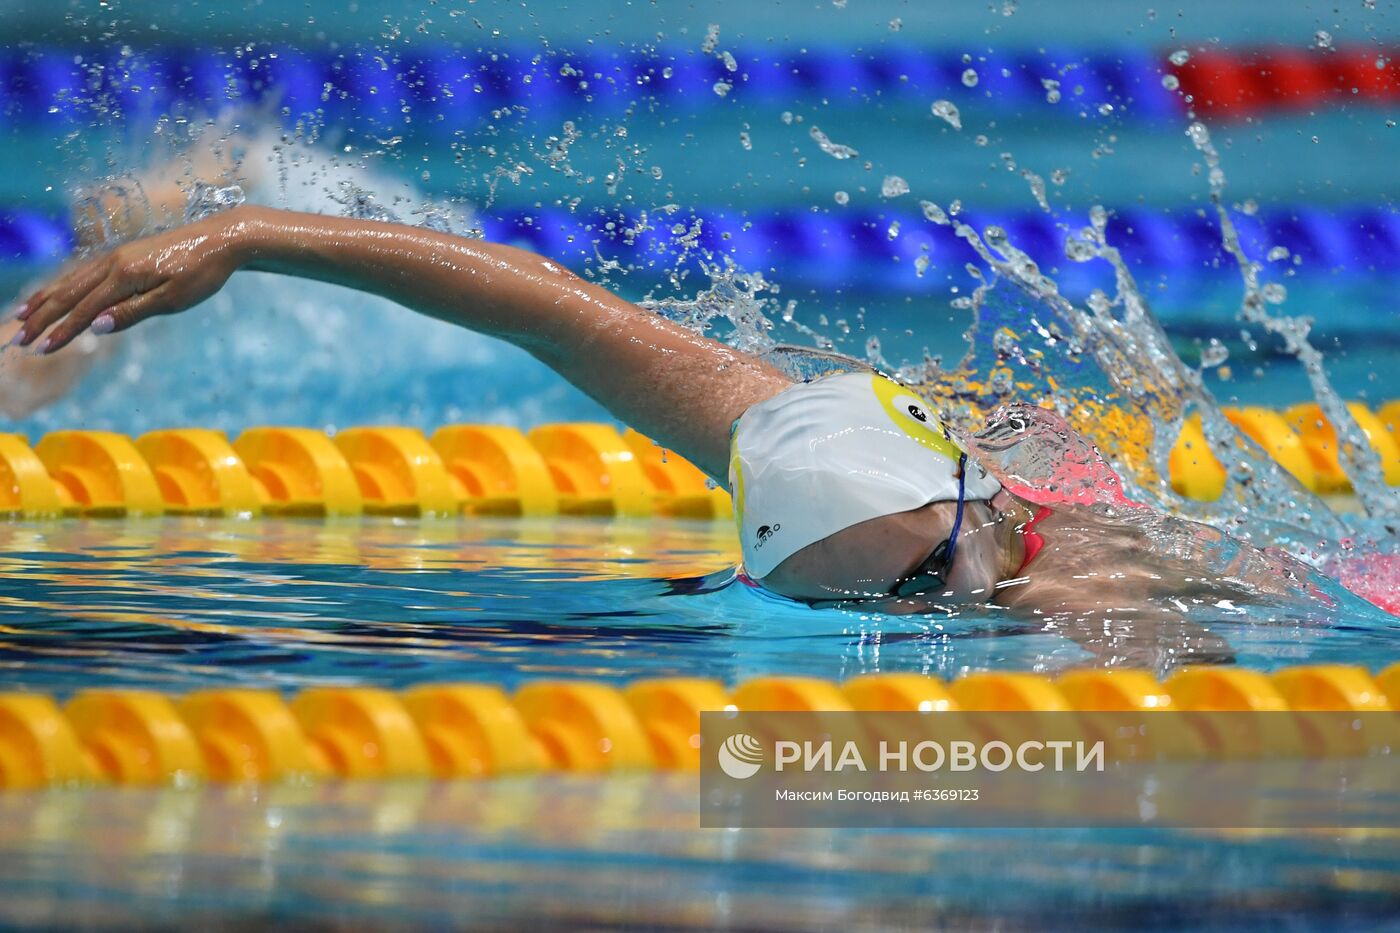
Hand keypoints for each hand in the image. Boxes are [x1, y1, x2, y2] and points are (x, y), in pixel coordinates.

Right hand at [10, 207, 254, 354]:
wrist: (222, 238)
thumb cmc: (203, 273)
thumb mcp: (173, 300)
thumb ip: (133, 313)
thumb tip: (95, 326)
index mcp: (124, 276)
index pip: (85, 310)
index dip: (62, 332)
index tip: (40, 349)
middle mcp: (113, 263)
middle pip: (69, 293)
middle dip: (43, 317)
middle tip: (18, 339)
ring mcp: (117, 256)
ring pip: (73, 280)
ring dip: (46, 299)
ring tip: (23, 314)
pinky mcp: (125, 255)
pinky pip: (86, 272)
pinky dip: (66, 284)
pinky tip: (59, 292)